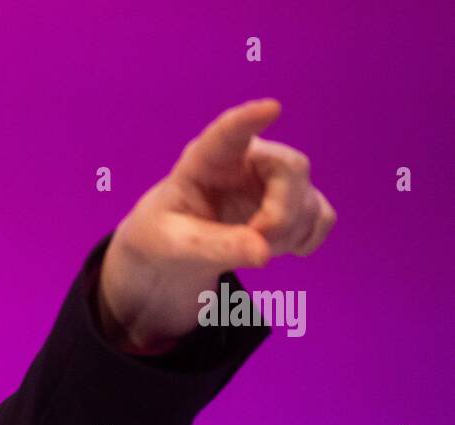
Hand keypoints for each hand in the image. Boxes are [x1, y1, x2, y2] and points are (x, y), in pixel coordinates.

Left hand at [97, 98, 336, 353]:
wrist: (177, 247)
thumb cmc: (166, 236)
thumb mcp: (175, 247)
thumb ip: (214, 247)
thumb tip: (263, 253)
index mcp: (207, 160)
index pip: (229, 132)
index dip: (249, 119)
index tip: (271, 108)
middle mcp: (249, 158)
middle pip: (291, 168)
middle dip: (279, 216)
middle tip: (254, 247)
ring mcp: (276, 178)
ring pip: (308, 199)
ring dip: (286, 235)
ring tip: (248, 249)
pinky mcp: (297, 200)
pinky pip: (322, 216)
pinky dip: (304, 239)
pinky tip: (273, 246)